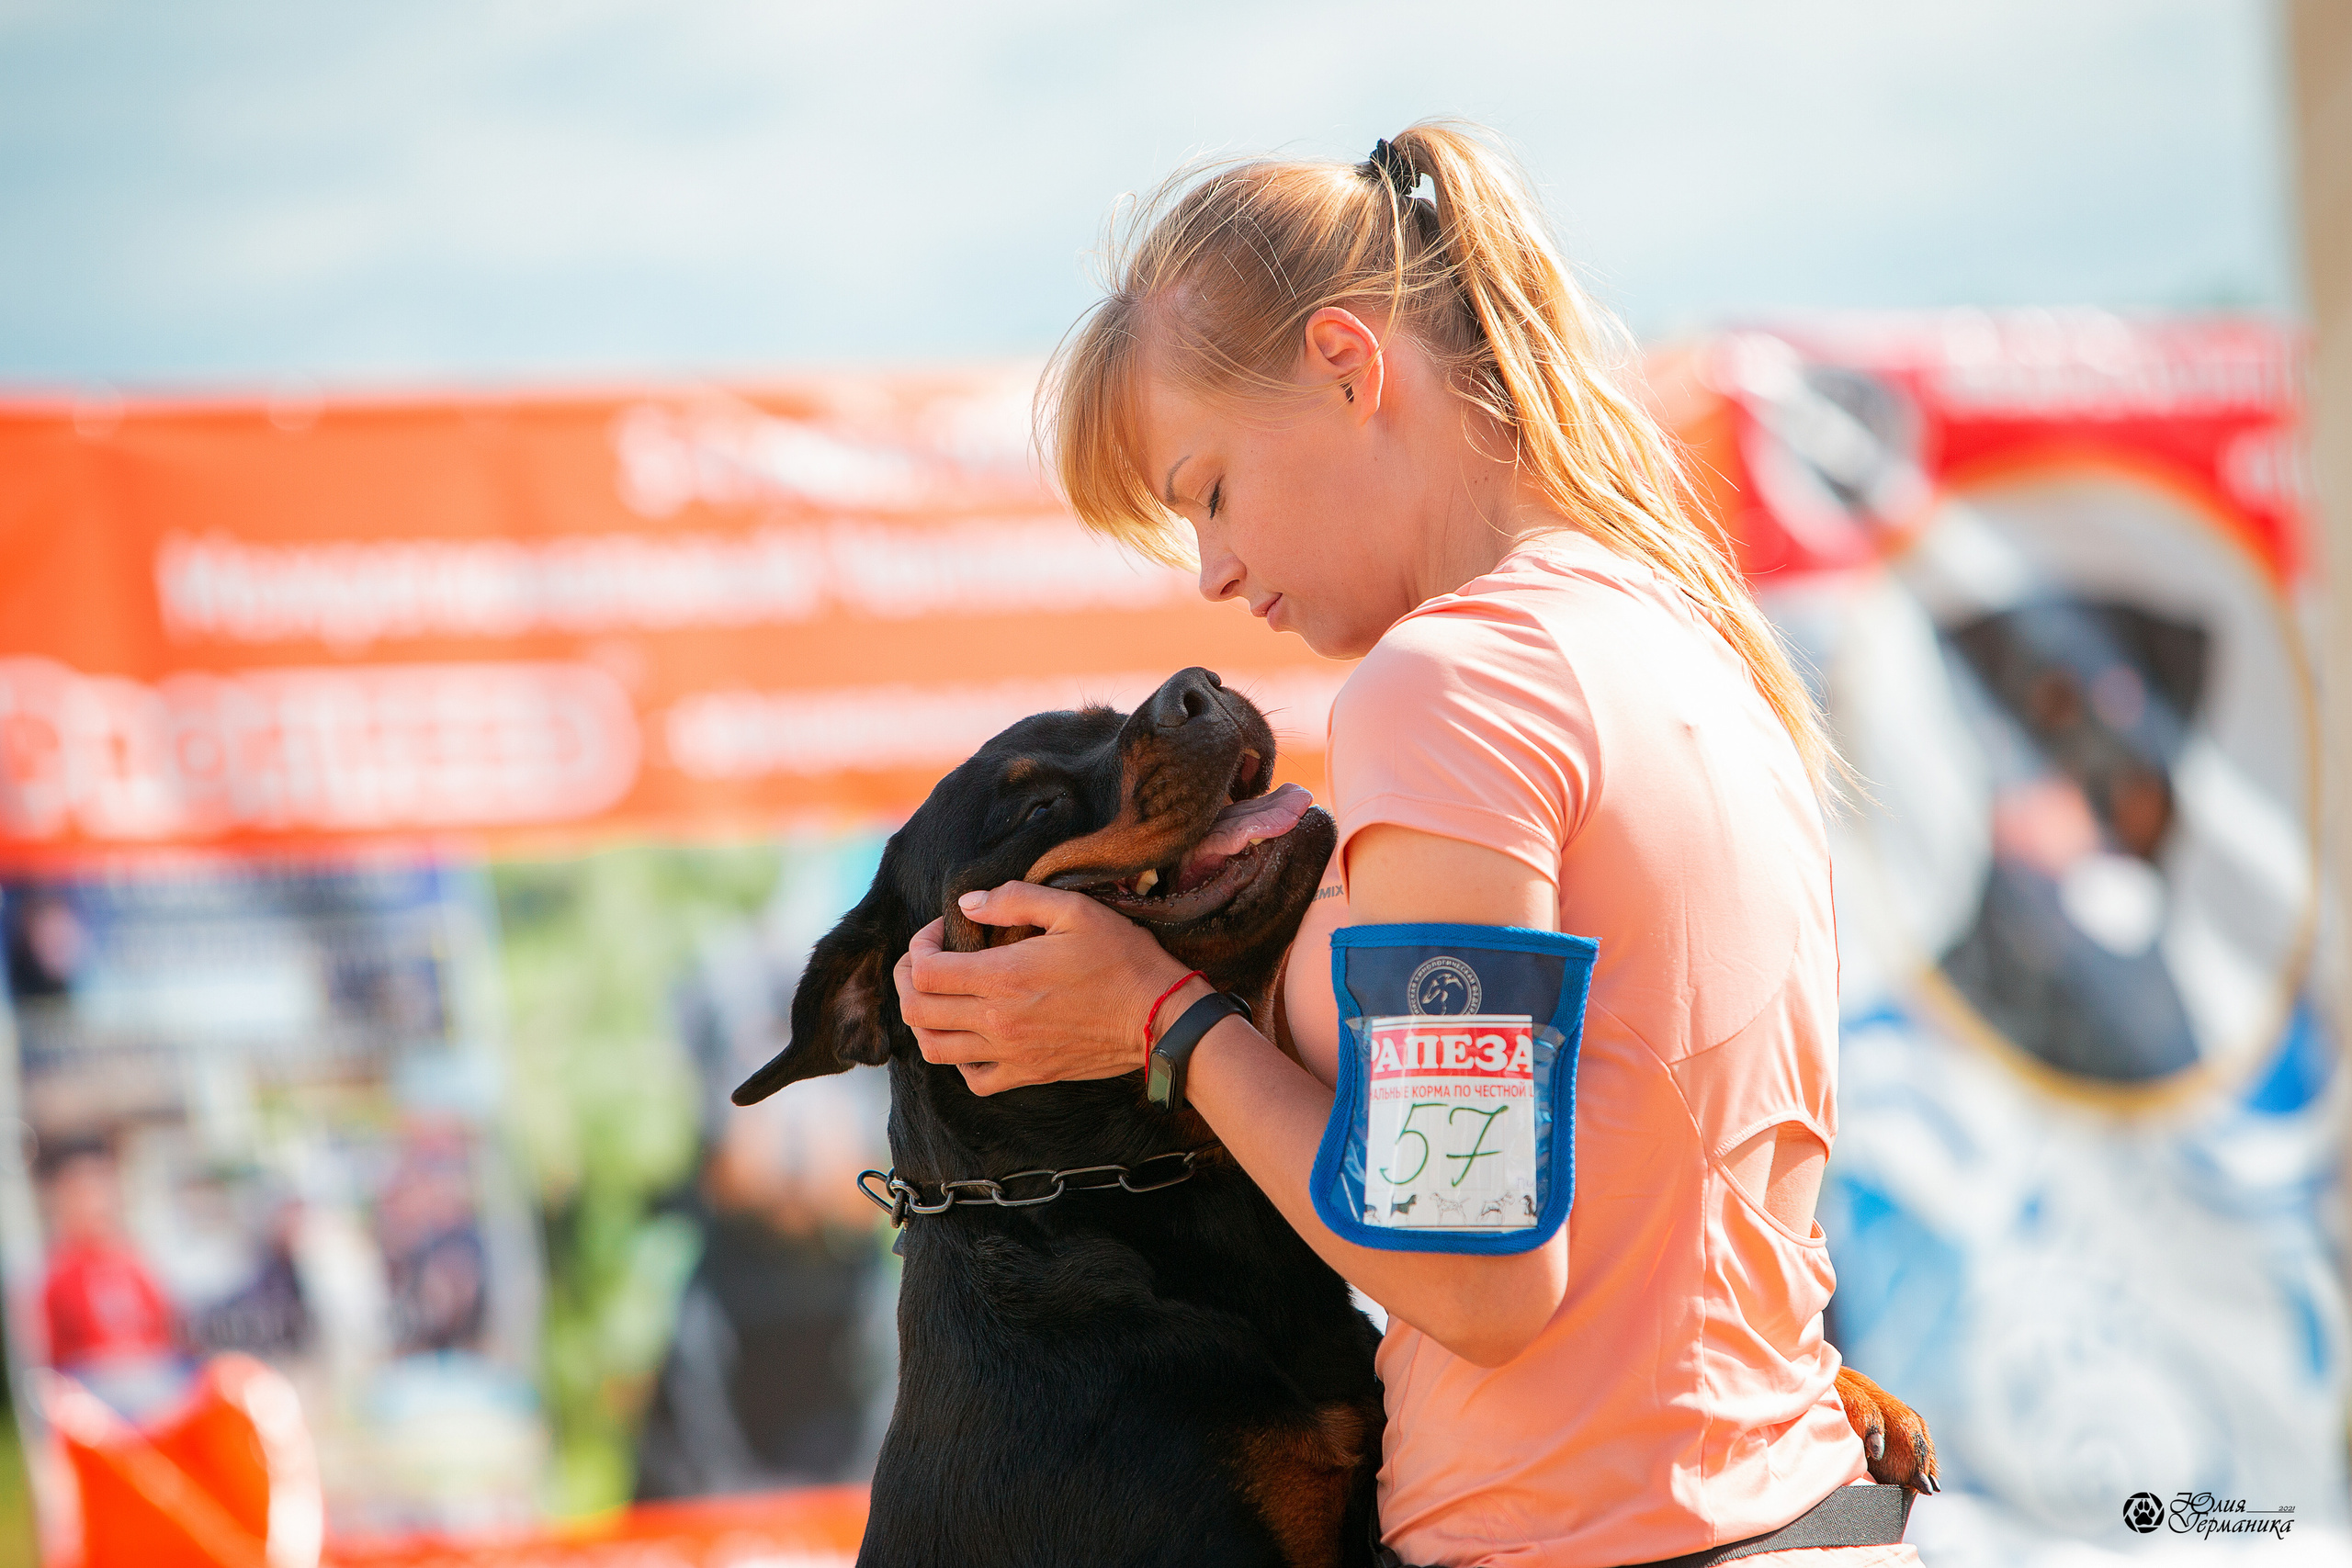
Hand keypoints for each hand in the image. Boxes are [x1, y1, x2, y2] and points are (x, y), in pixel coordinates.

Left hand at [892, 882, 1196, 1095]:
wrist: (1160, 1019)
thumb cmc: (1122, 958)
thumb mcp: (1075, 910)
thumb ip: (1014, 899)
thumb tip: (967, 904)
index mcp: (1004, 977)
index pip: (924, 971)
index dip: (918, 947)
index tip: (940, 932)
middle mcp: (998, 1020)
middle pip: (917, 1011)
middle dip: (908, 980)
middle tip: (926, 960)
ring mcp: (1011, 1053)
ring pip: (934, 1048)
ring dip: (924, 1020)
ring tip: (940, 997)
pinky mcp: (1028, 1074)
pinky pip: (972, 1079)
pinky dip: (958, 1058)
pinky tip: (971, 1034)